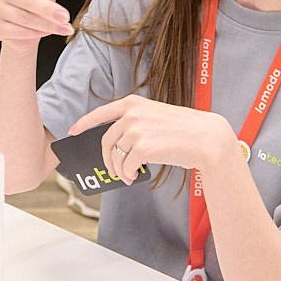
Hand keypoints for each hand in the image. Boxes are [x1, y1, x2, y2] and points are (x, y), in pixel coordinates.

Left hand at [69, 94, 238, 184]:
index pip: (101, 112)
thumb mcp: (156, 117)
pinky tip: (135, 176)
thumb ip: (135, 124)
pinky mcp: (143, 147)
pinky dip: (128, 175)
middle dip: (107, 159)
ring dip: (119, 170)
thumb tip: (117, 145)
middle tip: (114, 171)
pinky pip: (126, 166)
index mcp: (134, 103)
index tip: (73, 130)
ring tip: (129, 176)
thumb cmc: (184, 130)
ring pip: (116, 156)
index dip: (85, 122)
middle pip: (106, 141)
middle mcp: (132, 114)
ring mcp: (136, 130)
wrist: (206, 138)